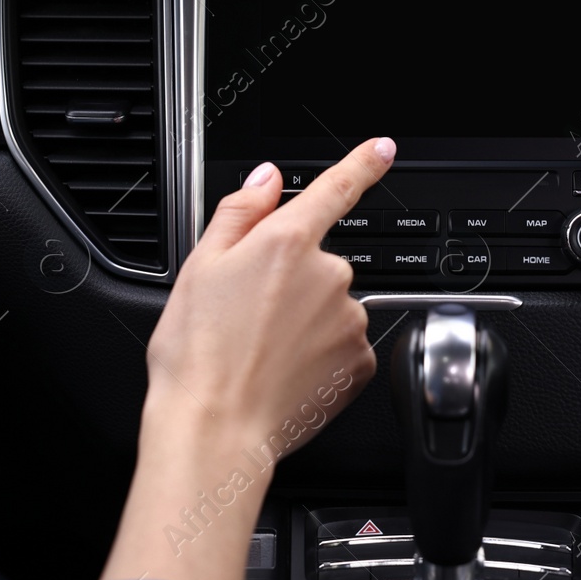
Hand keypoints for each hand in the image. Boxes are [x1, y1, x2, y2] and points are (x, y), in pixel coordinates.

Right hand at [145, 136, 394, 444]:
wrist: (215, 430)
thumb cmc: (197, 354)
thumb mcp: (200, 266)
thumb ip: (240, 211)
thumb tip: (267, 179)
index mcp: (286, 241)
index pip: (336, 188)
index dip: (363, 163)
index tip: (383, 149)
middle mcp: (328, 274)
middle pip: (318, 261)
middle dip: (291, 280)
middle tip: (248, 315)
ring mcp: (349, 319)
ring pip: (331, 305)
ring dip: (305, 319)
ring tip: (261, 350)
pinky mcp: (359, 361)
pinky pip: (343, 344)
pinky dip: (320, 353)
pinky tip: (285, 370)